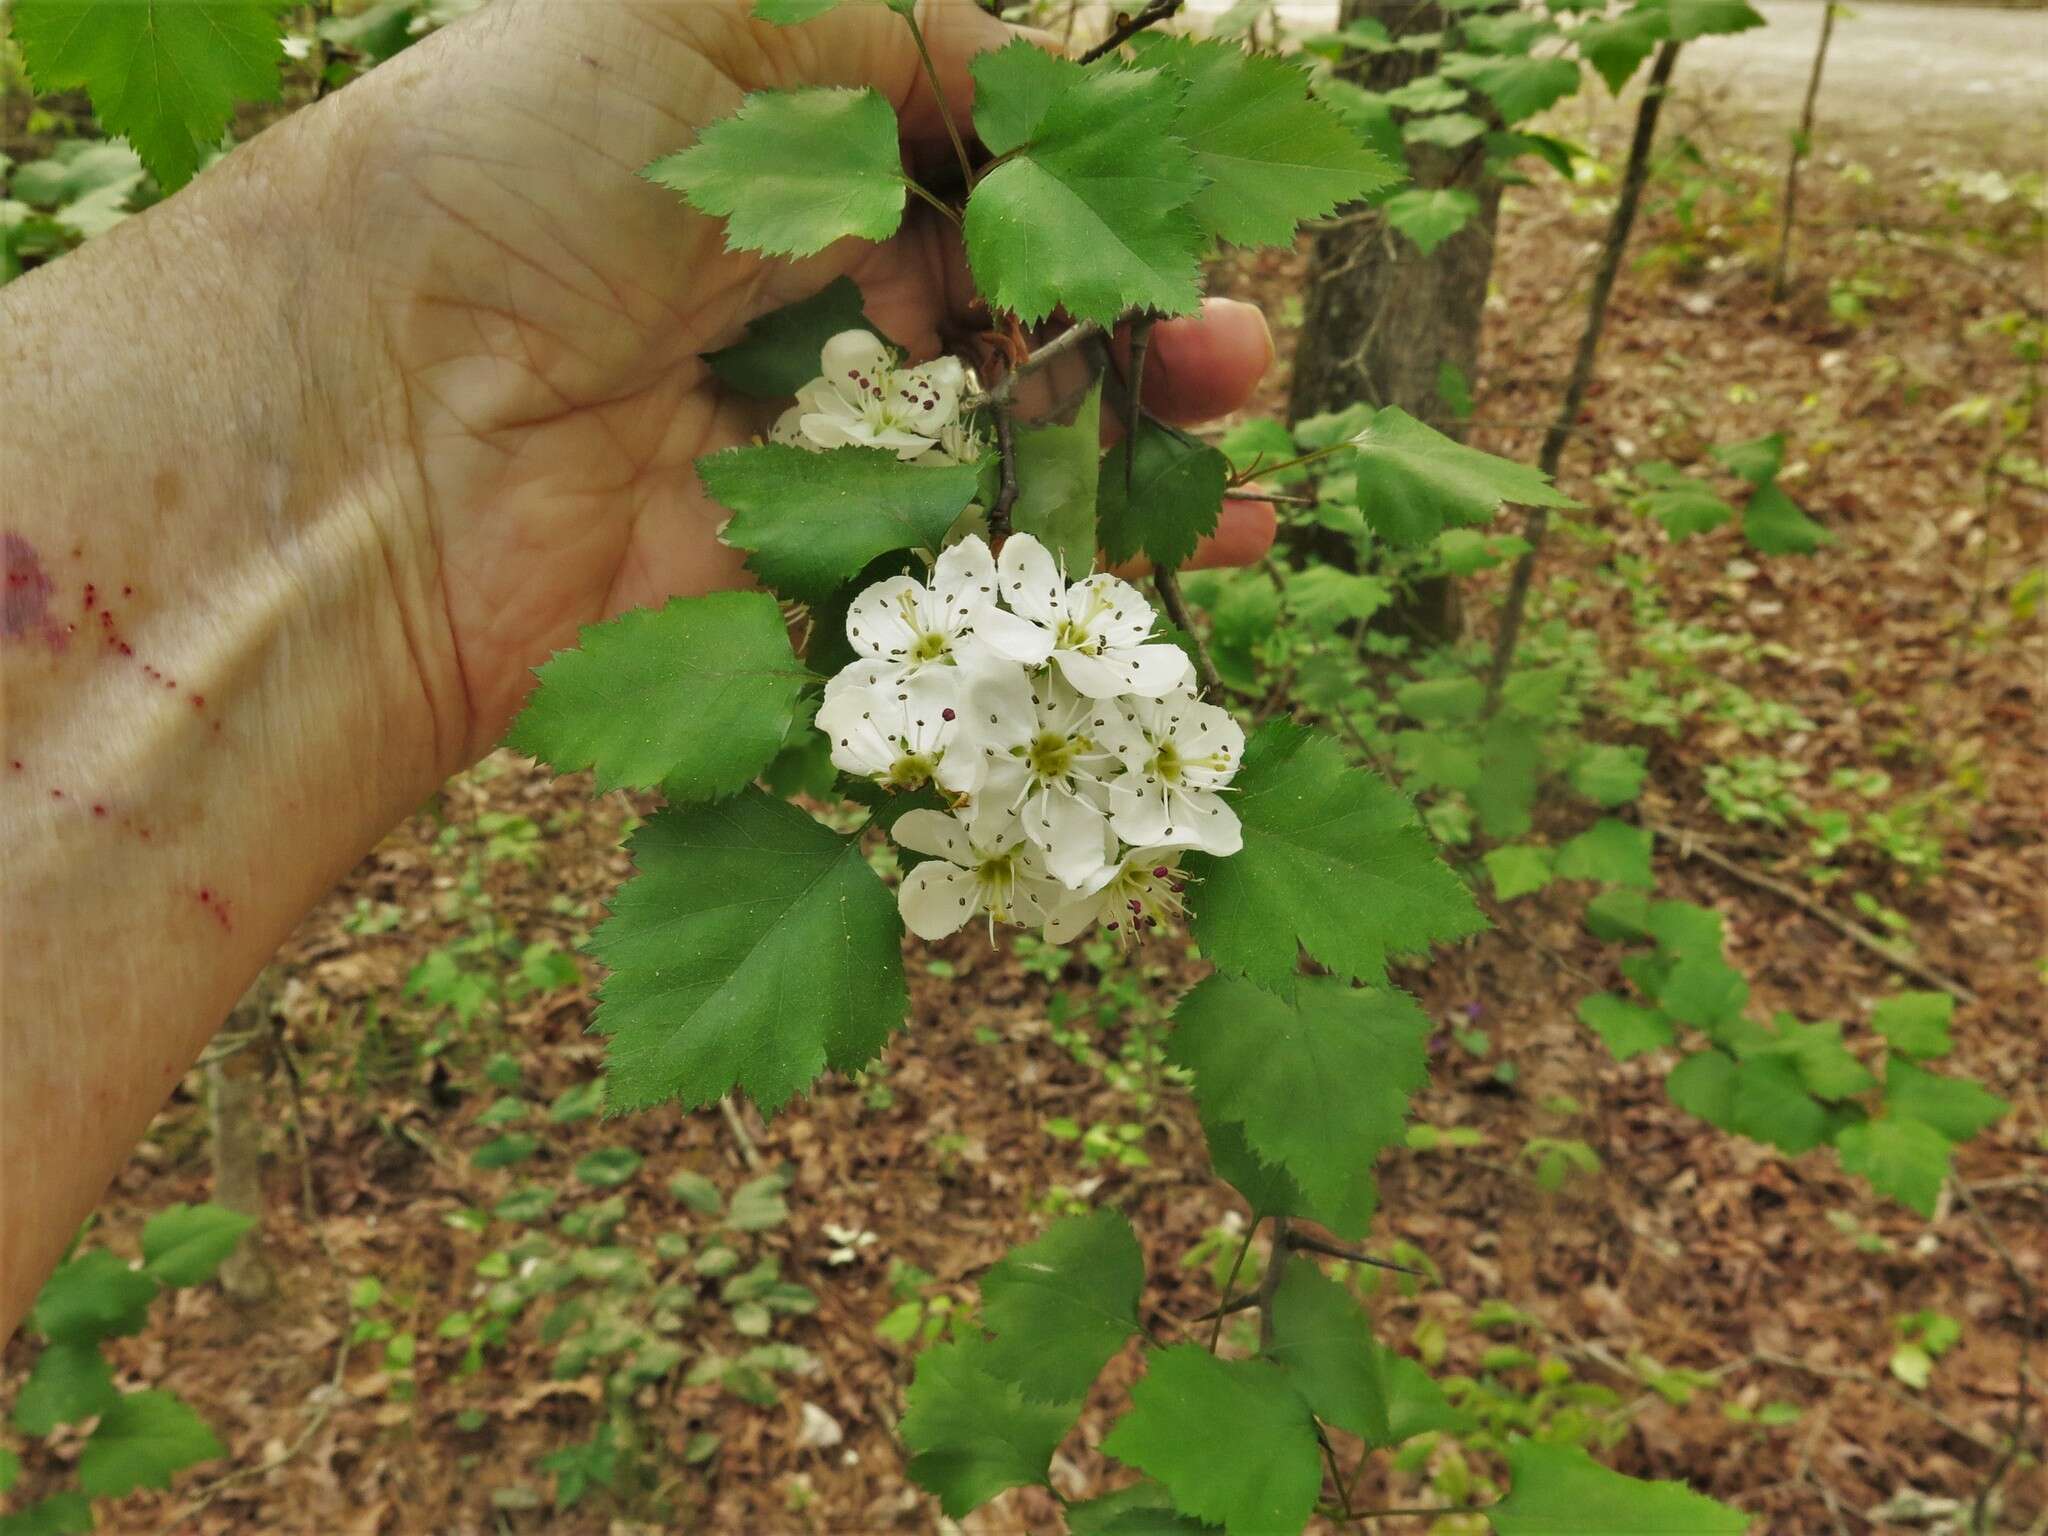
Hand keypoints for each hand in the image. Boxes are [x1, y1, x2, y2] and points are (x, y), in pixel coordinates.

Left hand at [321, 0, 1274, 768]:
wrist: (370, 427)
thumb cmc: (511, 178)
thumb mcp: (695, 14)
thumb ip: (885, 29)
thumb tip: (1026, 81)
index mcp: (765, 168)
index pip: (965, 177)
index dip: (1080, 195)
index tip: (1175, 209)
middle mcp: (785, 309)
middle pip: (1003, 317)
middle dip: (1132, 317)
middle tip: (1224, 334)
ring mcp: (794, 458)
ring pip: (998, 447)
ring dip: (1130, 435)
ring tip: (1234, 417)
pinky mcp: (792, 591)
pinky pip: (957, 576)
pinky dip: (1077, 568)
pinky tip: (1196, 544)